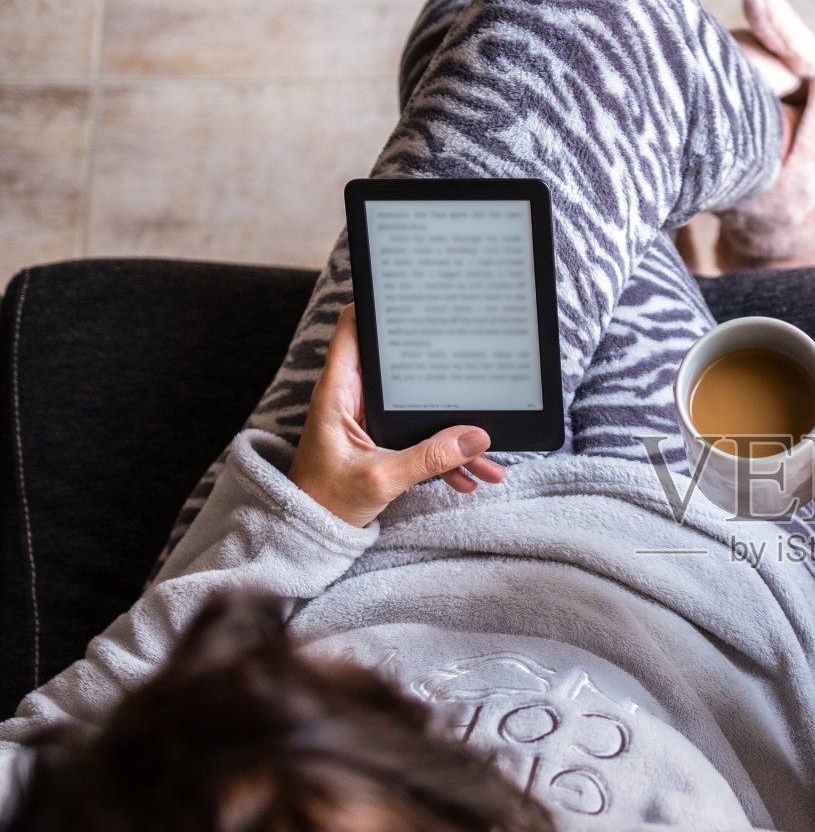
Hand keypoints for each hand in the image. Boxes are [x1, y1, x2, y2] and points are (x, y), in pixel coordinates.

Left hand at [286, 304, 505, 526]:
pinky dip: (446, 454)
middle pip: (401, 365)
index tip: (416, 296)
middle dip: (441, 370)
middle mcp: (355, 398)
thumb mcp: (380, 479)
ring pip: (420, 407)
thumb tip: (475, 438)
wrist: (308, 535)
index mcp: (340, 392)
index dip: (380, 306)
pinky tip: (471, 474)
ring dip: (454, 427)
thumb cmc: (324, 502)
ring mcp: (371, 420)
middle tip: (475, 357)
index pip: (354, 328)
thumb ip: (428, 458)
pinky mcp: (383, 442)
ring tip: (488, 449)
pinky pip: (422, 437)